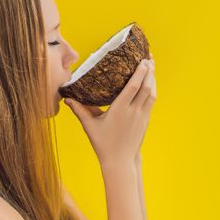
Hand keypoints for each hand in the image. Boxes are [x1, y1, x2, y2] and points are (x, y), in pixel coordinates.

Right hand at [65, 52, 156, 166]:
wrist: (120, 161)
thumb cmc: (103, 144)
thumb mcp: (89, 126)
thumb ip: (79, 110)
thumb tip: (66, 99)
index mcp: (120, 109)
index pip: (134, 87)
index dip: (140, 72)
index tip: (144, 60)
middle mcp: (133, 111)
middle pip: (146, 87)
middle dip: (150, 71)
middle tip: (149, 57)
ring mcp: (141, 116)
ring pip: (152, 94)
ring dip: (153, 79)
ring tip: (152, 67)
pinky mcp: (145, 121)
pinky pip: (151, 102)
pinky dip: (152, 90)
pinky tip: (151, 84)